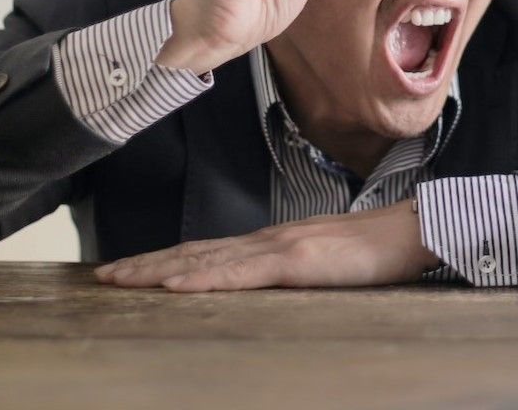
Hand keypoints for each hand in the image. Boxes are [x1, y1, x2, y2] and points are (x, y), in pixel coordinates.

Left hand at [92, 198, 441, 290]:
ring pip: (207, 258)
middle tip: (102, 275)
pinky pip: (241, 272)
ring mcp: (281, 247)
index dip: (167, 259)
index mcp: (275, 243)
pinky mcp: (297, 260)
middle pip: (195, 250)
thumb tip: (272, 286)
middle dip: (147, 263)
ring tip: (121, 279)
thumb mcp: (328, 264)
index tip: (131, 268)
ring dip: (159, 269)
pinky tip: (175, 285)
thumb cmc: (380, 250)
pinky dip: (203, 277)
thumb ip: (297, 272)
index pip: (209, 250)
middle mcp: (269, 239)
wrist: (415, 230)